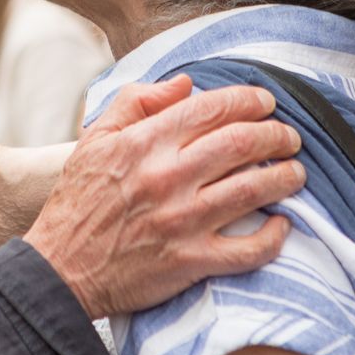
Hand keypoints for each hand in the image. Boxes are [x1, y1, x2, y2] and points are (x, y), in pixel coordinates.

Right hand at [23, 75, 303, 318]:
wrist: (59, 271)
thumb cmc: (78, 202)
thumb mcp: (95, 140)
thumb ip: (136, 101)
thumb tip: (185, 83)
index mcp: (144, 143)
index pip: (211, 108)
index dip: (248, 100)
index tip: (266, 103)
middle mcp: (166, 177)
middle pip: (242, 143)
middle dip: (276, 135)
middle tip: (288, 138)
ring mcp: (181, 221)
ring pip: (253, 189)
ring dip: (285, 177)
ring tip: (295, 173)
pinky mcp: (190, 262)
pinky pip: (248, 249)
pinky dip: (274, 236)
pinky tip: (283, 225)